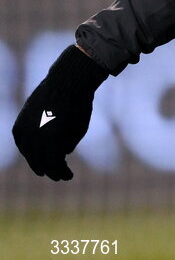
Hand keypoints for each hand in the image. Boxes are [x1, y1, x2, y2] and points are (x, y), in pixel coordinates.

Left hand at [12, 45, 108, 180]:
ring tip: (65, 177)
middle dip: (43, 168)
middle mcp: (28, 136)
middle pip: (34, 159)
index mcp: (21, 127)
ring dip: (55, 173)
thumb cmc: (60, 91)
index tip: (42, 163)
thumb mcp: (47, 111)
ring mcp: (41, 140)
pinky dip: (63, 170)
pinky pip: (58, 161)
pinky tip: (68, 174)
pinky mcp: (56, 142)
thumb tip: (64, 151)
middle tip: (53, 175)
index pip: (25, 149)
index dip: (34, 157)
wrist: (67, 82)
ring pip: (46, 163)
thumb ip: (48, 130)